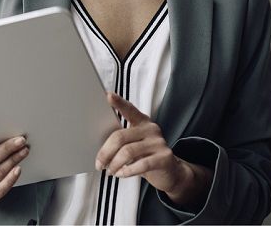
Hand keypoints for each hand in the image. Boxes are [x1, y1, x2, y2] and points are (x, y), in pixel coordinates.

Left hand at [95, 93, 209, 206]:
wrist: (171, 172)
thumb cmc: (146, 156)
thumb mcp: (135, 144)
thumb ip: (123, 140)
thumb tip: (100, 148)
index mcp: (142, 122)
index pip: (129, 109)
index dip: (118, 102)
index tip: (108, 95)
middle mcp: (151, 129)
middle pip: (120, 137)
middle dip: (105, 152)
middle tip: (99, 164)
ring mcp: (159, 143)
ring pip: (128, 152)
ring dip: (114, 164)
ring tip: (110, 171)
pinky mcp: (164, 157)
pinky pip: (141, 164)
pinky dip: (127, 171)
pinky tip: (121, 174)